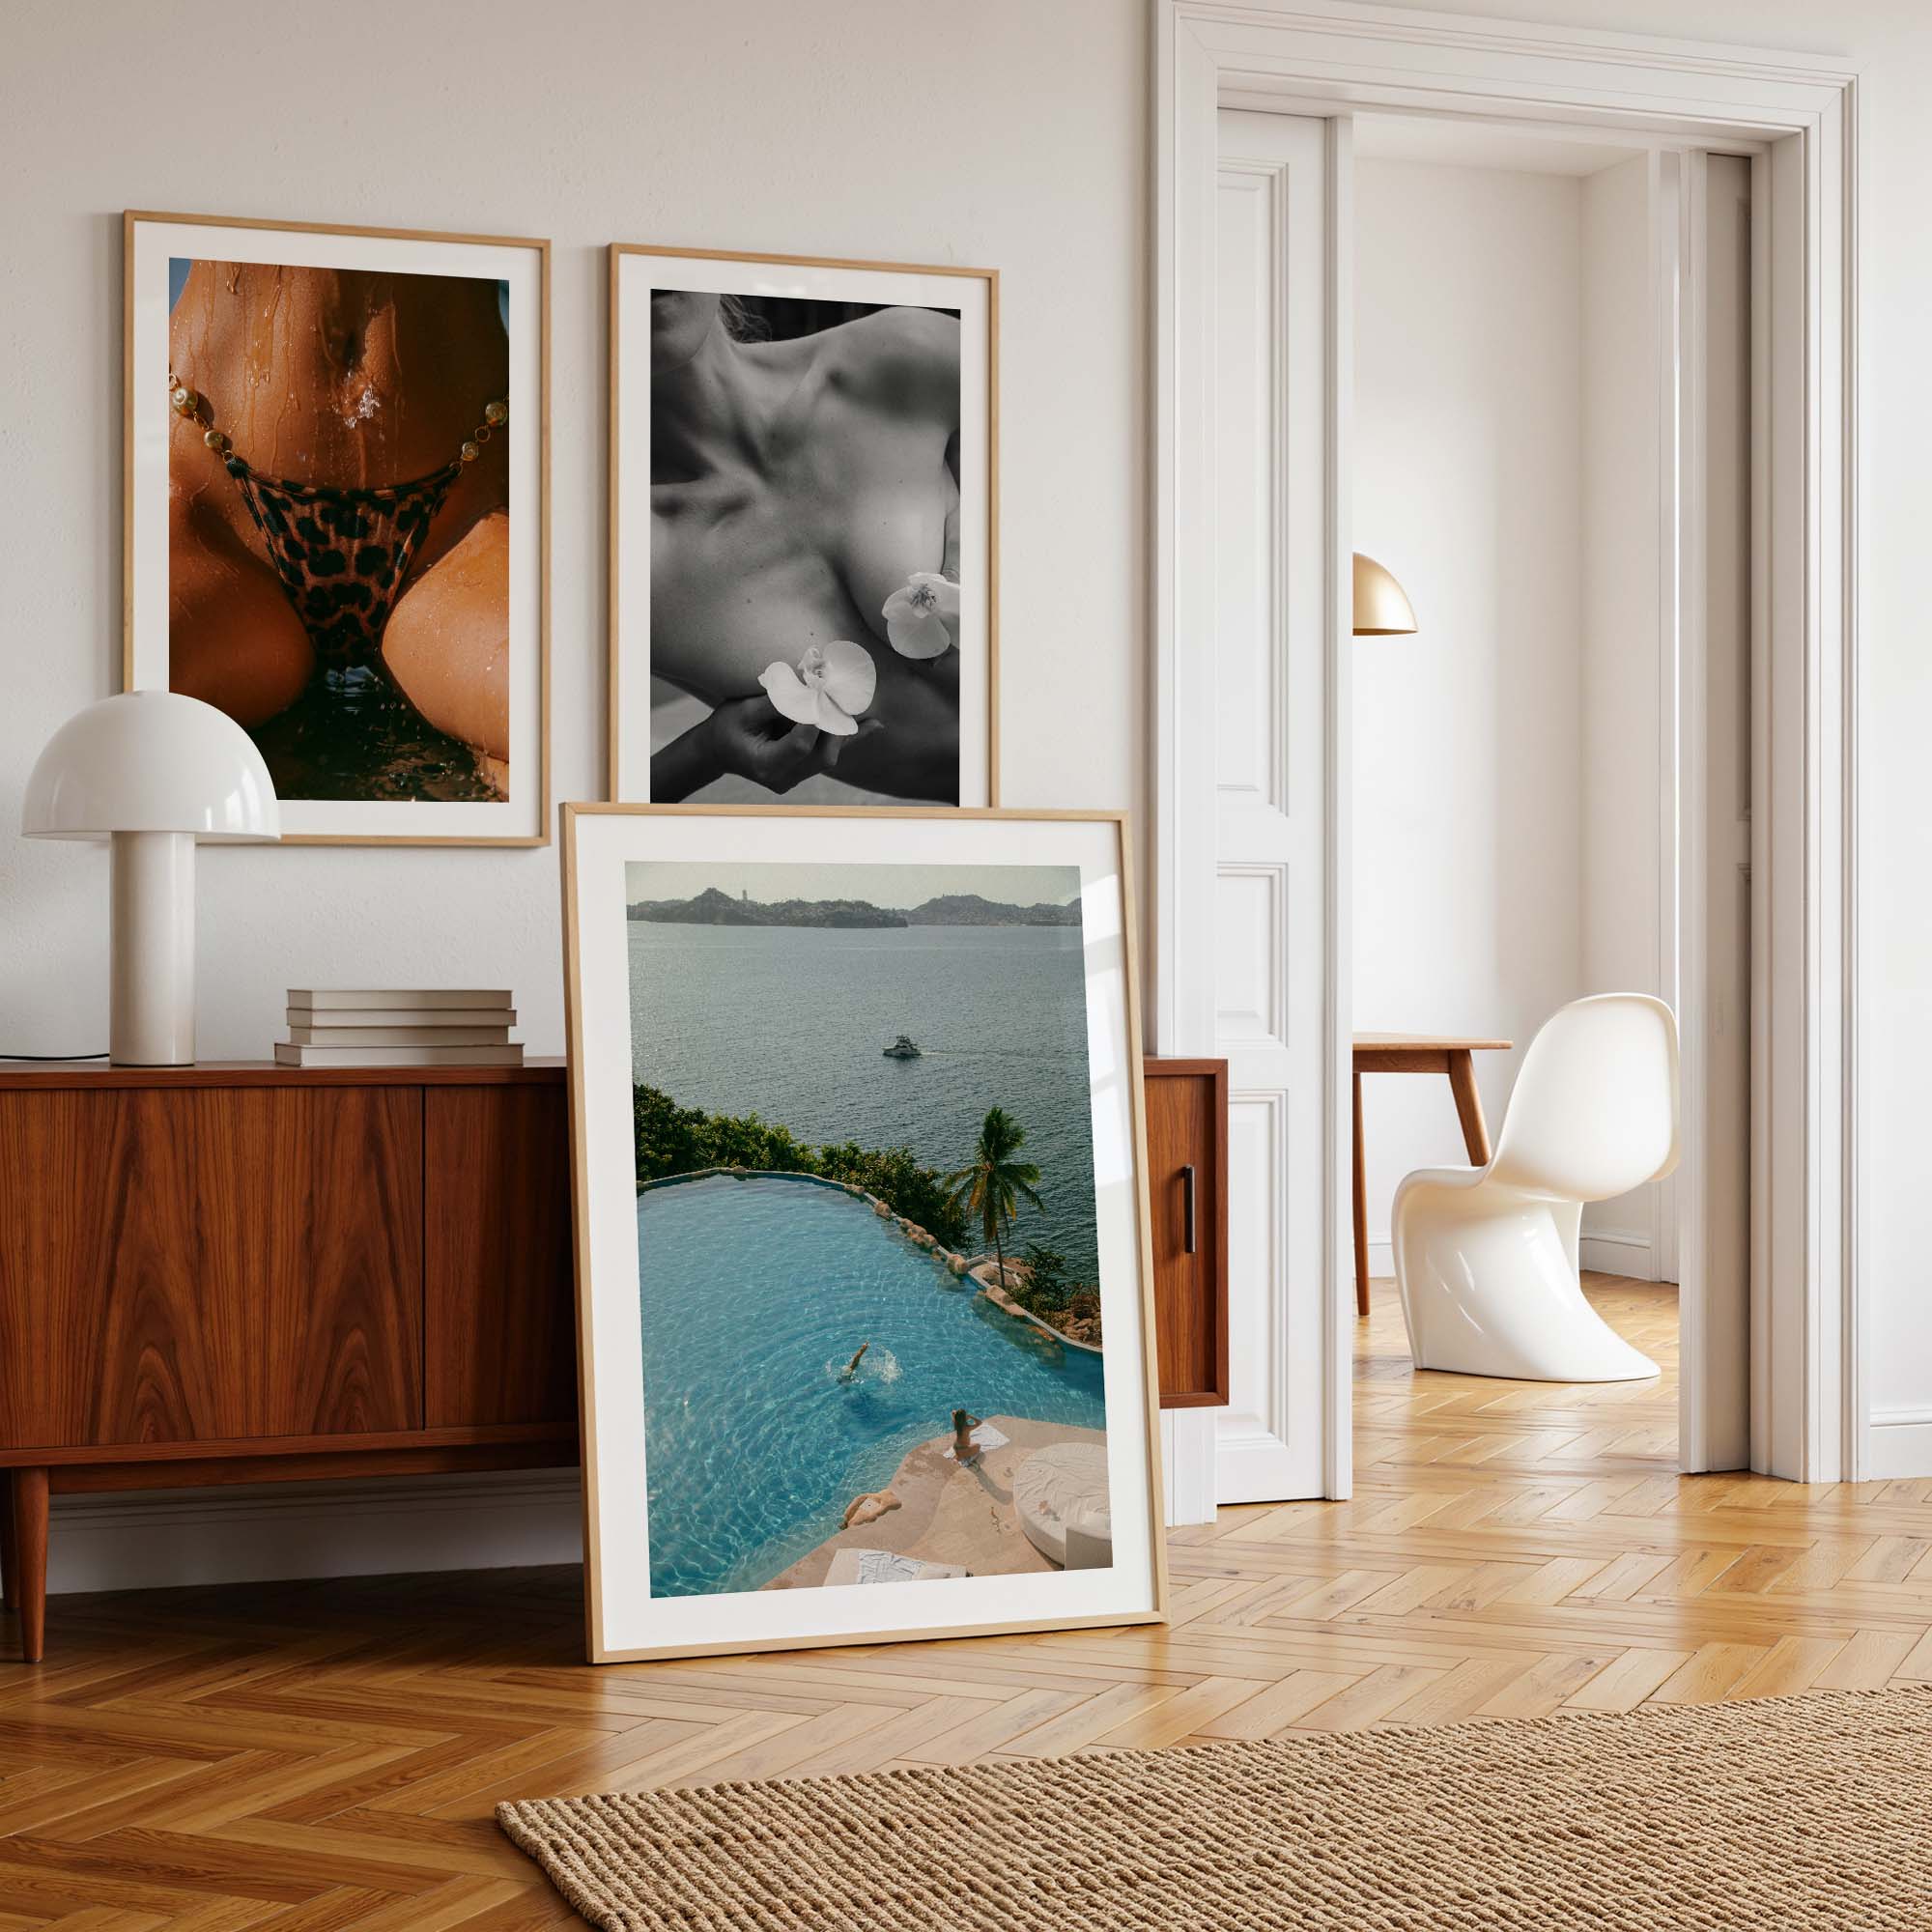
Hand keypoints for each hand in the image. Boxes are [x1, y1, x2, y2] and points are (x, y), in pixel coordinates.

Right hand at [703, 695, 882, 793]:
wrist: (716, 750)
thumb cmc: (726, 726)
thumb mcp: (743, 710)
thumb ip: (776, 703)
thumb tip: (810, 688)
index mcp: (765, 765)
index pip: (799, 746)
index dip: (814, 719)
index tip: (823, 692)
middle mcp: (783, 779)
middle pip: (822, 757)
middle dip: (835, 727)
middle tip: (846, 698)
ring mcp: (793, 779)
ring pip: (828, 757)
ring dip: (844, 731)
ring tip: (864, 708)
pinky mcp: (801, 772)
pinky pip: (826, 756)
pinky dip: (846, 737)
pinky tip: (873, 726)